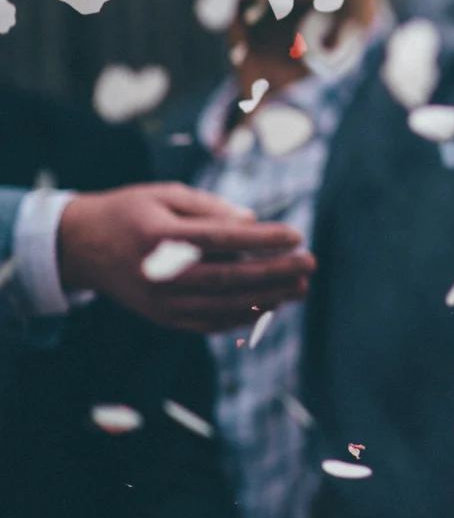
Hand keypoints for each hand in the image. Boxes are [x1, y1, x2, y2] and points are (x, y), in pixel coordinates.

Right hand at [57, 183, 313, 333]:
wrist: (80, 247)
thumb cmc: (131, 212)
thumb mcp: (165, 195)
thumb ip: (209, 207)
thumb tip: (252, 221)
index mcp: (160, 236)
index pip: (222, 239)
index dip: (263, 238)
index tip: (297, 234)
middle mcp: (159, 273)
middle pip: (228, 277)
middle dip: (274, 272)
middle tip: (310, 264)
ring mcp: (159, 301)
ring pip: (222, 306)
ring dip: (266, 299)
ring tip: (300, 287)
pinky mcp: (161, 317)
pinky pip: (207, 322)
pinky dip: (241, 316)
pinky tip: (270, 305)